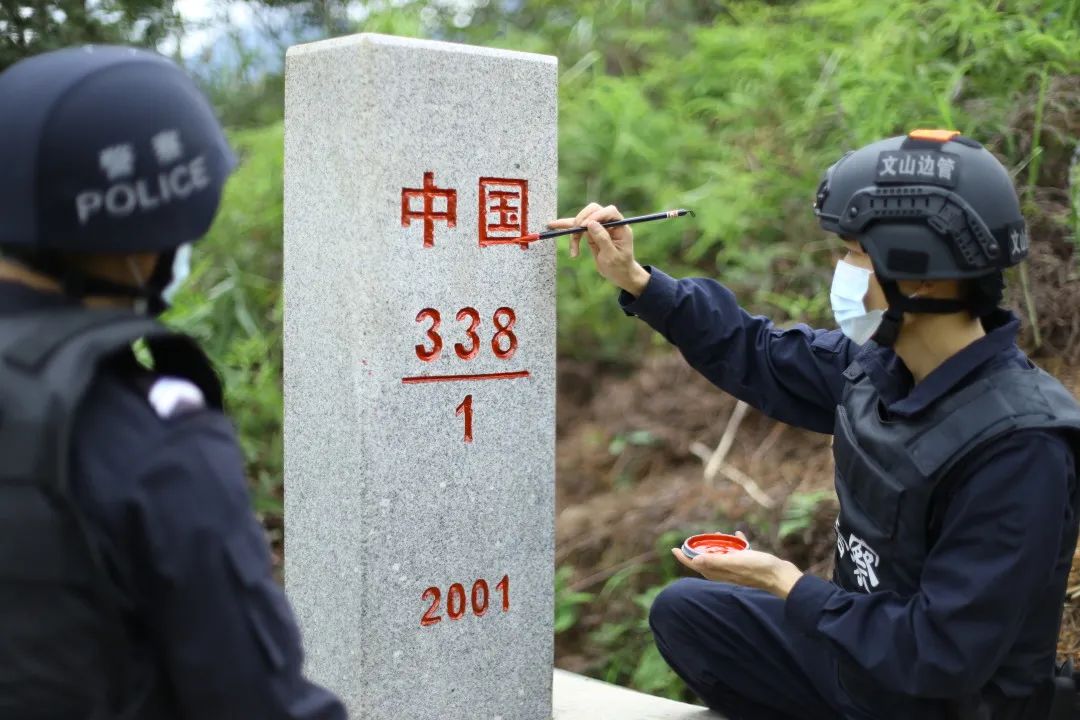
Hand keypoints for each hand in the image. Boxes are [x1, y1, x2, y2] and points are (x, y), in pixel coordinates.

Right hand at [548, 202, 650, 295]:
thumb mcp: (612, 256)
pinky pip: (577, 229)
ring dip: (573, 231)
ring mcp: (599, 227)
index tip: (585, 226)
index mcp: (620, 226)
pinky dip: (567, 230)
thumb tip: (591, 223)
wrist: (619, 275)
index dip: (597, 215)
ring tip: (572, 250)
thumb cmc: (619, 266)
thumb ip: (602, 238)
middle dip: (582, 220)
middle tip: (576, 233)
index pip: (609, 211)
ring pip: (582, 220)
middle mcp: (610, 223)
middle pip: (593, 210)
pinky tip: (553, 226)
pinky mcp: (590, 233)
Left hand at [671, 532, 803, 598]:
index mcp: (721, 573)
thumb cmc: (759, 569)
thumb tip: (695, 561)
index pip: (697, 565)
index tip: (674, 549)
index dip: (684, 558)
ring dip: (718, 546)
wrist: (782, 576)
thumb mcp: (735, 562)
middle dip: (699, 551)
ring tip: (717, 535)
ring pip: (723, 557)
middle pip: (707, 562)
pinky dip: (736, 544)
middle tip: (695, 541)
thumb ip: (716, 562)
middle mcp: (727, 573)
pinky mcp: (749, 565)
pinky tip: (739, 535)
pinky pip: (739, 553)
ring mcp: (738, 569)